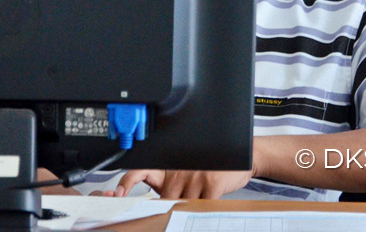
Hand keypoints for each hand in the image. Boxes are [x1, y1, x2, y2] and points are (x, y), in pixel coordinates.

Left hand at [115, 169, 252, 198]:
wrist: (246, 157)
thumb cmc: (215, 169)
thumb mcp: (191, 172)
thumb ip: (175, 186)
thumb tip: (161, 207)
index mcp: (171, 168)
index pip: (141, 171)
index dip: (127, 182)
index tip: (119, 194)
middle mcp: (180, 170)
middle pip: (165, 199)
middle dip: (173, 207)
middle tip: (177, 209)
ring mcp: (196, 176)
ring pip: (185, 204)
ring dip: (194, 207)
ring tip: (202, 198)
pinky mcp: (212, 182)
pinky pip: (203, 206)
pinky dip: (207, 208)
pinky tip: (213, 200)